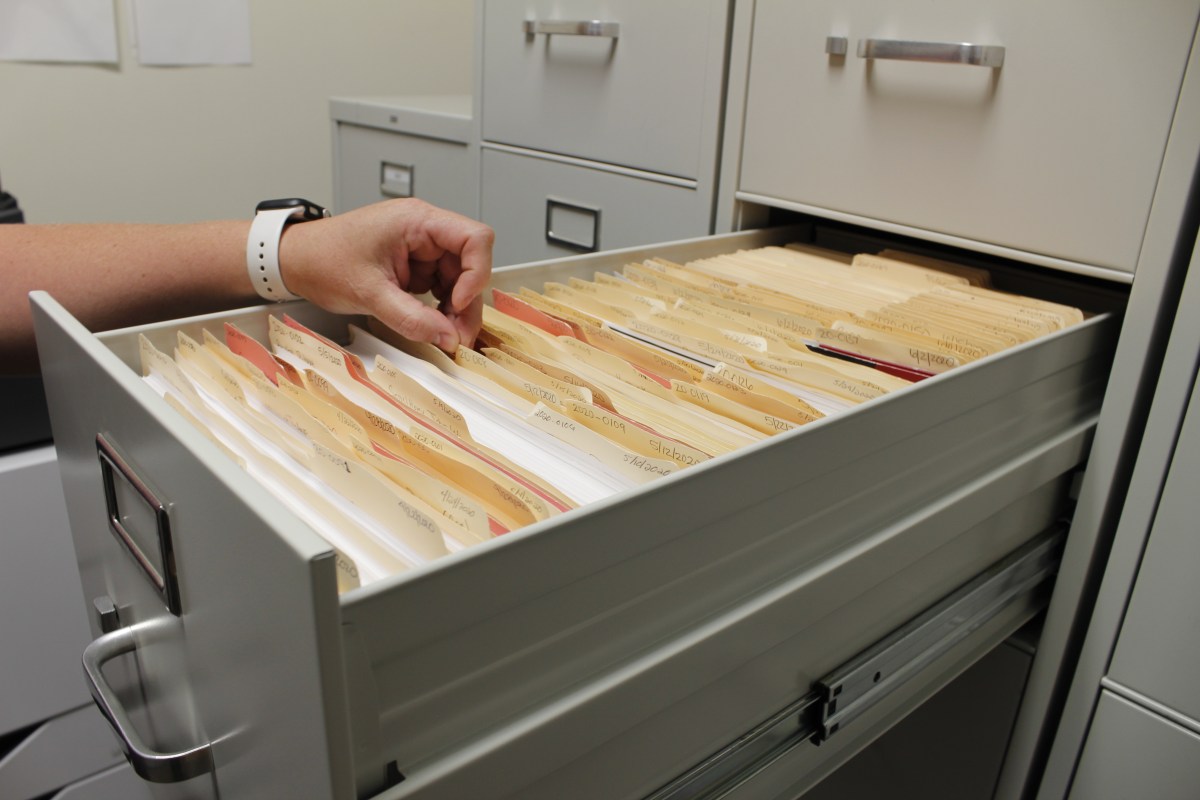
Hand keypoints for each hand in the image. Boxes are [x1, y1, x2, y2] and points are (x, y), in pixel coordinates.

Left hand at [279, 198, 493, 350]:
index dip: (476, 273)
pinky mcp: (413, 264)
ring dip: (456, 309)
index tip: (459, 303)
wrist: (294, 261)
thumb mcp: (369, 293)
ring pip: (459, 279)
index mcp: (417, 220)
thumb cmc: (322, 258)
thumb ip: (412, 318)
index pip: (475, 238)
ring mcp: (420, 248)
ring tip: (444, 334)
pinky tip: (432, 324)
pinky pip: (441, 286)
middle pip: (471, 263)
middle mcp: (424, 230)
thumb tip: (446, 336)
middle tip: (457, 335)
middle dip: (467, 301)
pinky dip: (440, 308)